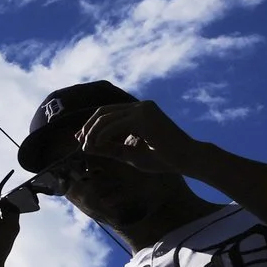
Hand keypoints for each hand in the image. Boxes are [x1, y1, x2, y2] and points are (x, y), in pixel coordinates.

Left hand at [73, 100, 210, 175]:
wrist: (188, 159)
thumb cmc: (163, 159)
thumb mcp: (130, 153)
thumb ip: (111, 148)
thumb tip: (86, 146)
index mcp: (140, 111)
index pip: (108, 113)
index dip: (91, 125)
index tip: (80, 139)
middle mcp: (141, 106)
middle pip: (103, 112)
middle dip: (88, 127)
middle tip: (79, 142)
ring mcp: (142, 109)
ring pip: (106, 117)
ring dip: (92, 133)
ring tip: (87, 147)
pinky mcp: (143, 117)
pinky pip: (114, 125)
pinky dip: (101, 135)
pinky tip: (96, 146)